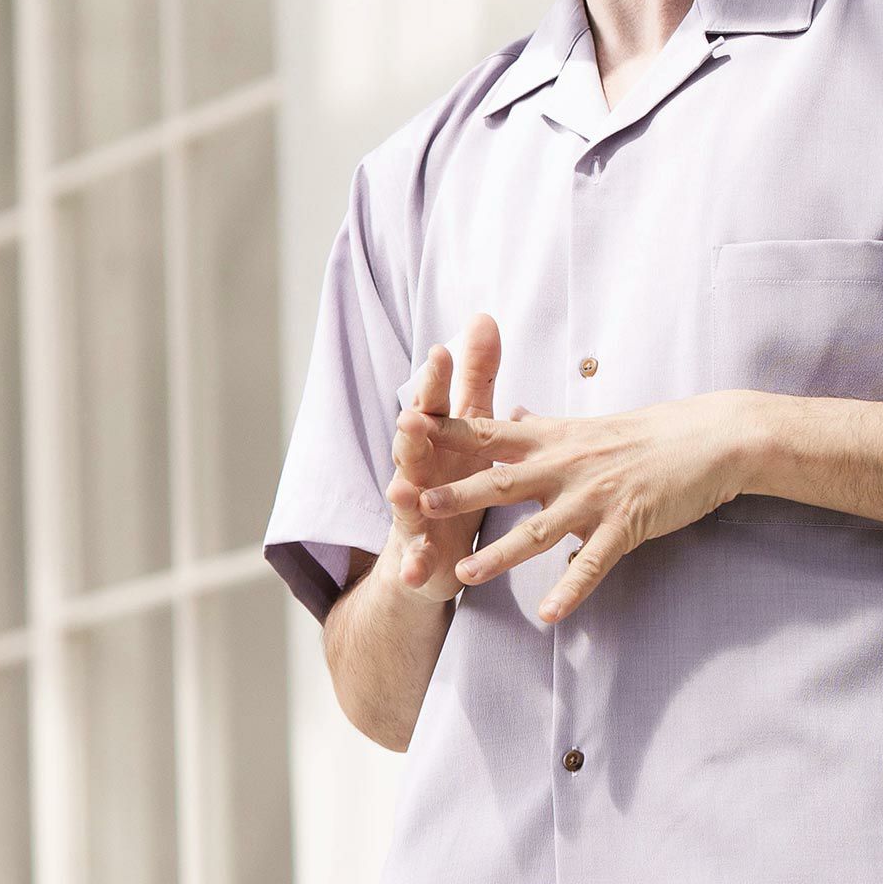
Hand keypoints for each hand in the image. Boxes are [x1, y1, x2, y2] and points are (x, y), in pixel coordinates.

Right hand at [385, 312, 505, 601]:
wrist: (429, 552)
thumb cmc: (454, 478)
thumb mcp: (469, 429)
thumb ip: (475, 378)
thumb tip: (482, 316)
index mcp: (434, 442)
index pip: (433, 407)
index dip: (435, 381)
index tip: (441, 351)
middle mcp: (417, 473)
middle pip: (411, 449)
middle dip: (410, 434)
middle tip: (410, 417)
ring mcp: (413, 515)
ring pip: (406, 502)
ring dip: (404, 496)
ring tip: (399, 490)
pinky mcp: (418, 556)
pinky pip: (415, 560)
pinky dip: (414, 563)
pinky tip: (416, 567)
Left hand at [414, 392, 758, 620]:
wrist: (713, 438)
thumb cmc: (652, 433)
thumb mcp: (589, 424)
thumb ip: (542, 427)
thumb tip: (508, 416)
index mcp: (556, 439)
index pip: (490, 433)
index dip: (446, 432)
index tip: (404, 425)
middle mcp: (568, 465)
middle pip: (501, 480)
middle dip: (456, 493)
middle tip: (412, 502)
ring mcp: (596, 496)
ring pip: (539, 530)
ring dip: (500, 554)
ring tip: (463, 572)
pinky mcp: (626, 524)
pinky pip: (593, 562)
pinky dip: (571, 590)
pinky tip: (549, 615)